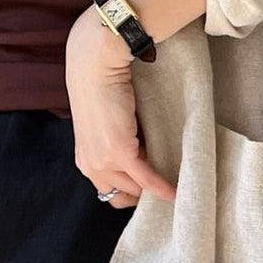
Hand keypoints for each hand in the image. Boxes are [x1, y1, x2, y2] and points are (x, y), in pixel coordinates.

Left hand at [64, 5, 177, 208]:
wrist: (95, 65)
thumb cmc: (99, 86)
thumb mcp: (104, 122)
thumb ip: (116, 140)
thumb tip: (142, 152)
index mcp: (85, 158)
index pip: (110, 190)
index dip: (131, 193)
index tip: (151, 192)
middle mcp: (89, 164)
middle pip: (122, 195)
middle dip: (143, 197)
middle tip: (167, 190)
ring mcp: (102, 160)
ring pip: (135, 190)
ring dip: (154, 193)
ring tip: (176, 189)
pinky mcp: (119, 152)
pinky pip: (146, 179)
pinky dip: (163, 188)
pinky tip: (177, 192)